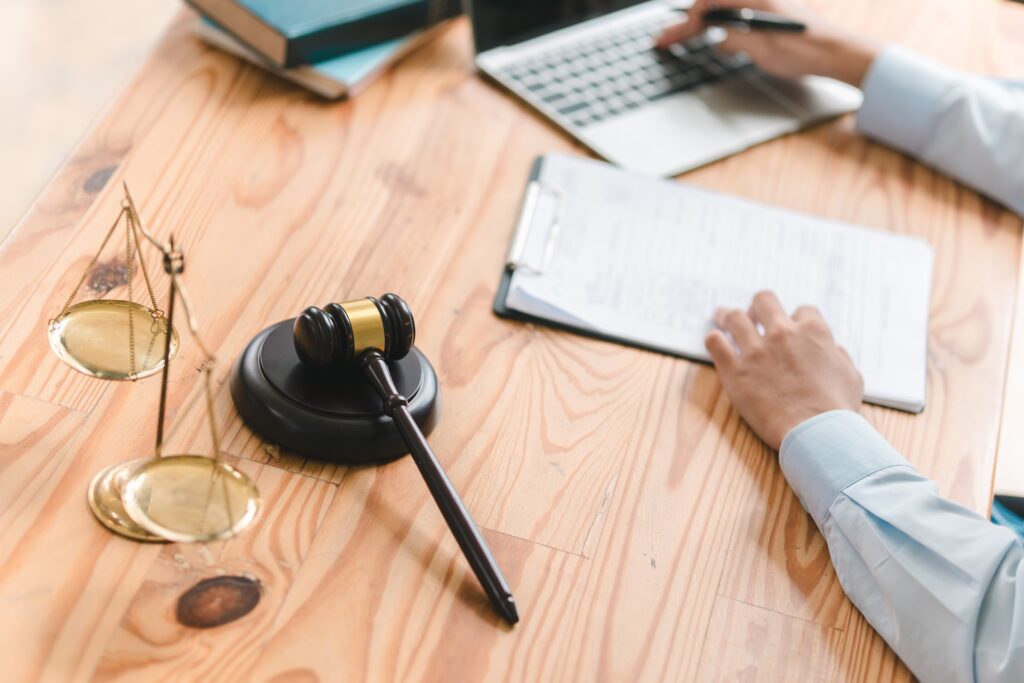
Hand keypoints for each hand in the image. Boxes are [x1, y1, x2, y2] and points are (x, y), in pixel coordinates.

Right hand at [657, 0, 878, 85]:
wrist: (836, 53)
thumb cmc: (804, 51)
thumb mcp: (760, 50)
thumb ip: (733, 41)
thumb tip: (718, 41)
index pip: (710, 2)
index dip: (690, 20)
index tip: (677, 38)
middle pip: (714, 6)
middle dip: (688, 23)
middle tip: (664, 39)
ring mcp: (765, 7)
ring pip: (724, 13)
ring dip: (703, 27)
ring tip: (682, 40)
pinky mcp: (770, 17)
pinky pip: (738, 19)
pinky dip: (722, 30)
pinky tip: (716, 45)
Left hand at [704, 291, 863, 450]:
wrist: (817, 433)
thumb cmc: (837, 410)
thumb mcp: (851, 376)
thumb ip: (839, 357)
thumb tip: (833, 350)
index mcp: (813, 332)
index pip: (802, 311)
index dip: (796, 319)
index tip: (790, 327)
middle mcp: (782, 334)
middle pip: (764, 301)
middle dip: (757, 306)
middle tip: (751, 314)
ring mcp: (756, 351)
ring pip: (734, 317)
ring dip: (727, 315)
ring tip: (722, 317)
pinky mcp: (735, 371)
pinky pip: (715, 343)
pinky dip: (714, 339)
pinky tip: (716, 341)